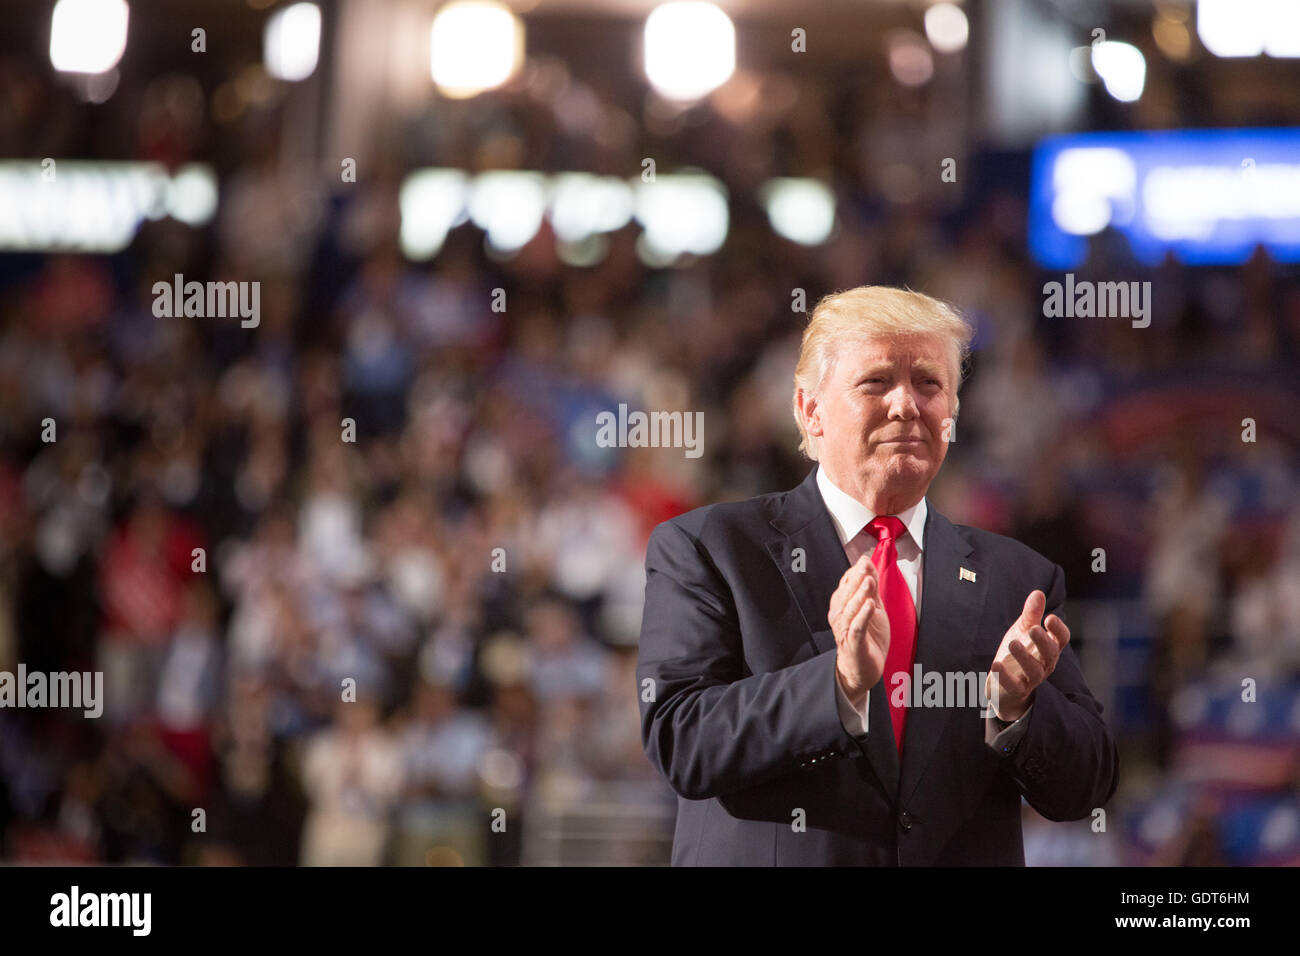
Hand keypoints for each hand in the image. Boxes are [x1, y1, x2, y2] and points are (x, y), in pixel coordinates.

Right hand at [830, 554, 889, 703]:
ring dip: (859, 595)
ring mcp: (845, 630)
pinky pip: (856, 628)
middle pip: (846, 594)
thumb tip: (867, 562)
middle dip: (856, 579)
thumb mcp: (873, 608)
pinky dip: (862, 616)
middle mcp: (840, 616)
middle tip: (865, 566)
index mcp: (842, 605)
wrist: (864, 668)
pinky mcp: (853, 644)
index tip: (865, 560)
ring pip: (850, 609)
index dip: (855, 572)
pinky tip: (870, 605)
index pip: (846, 584)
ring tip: (869, 582)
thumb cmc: (867, 638)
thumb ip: (871, 587)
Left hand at [985, 590, 1069, 720]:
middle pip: (1050, 654)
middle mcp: (1045, 664)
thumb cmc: (1018, 653)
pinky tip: (996, 665)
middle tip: (1033, 629)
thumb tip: (1038, 592)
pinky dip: (1005, 676)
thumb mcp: (1023, 631)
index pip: (1061, 639)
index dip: (1058, 629)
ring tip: (1012, 643)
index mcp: (1049, 648)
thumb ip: (1031, 614)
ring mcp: (1031, 679)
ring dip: (1024, 657)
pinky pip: (1014, 685)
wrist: (1005, 685)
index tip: (1050, 618)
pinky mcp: (1016, 690)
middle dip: (1043, 641)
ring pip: (1034, 670)